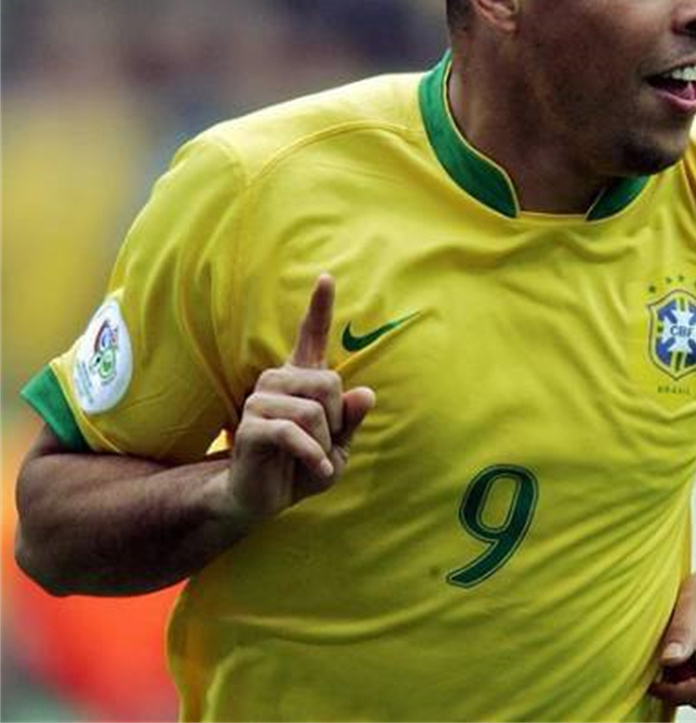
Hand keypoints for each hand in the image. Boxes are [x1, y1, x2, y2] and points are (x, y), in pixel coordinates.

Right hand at [225, 274, 375, 523]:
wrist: (262, 499)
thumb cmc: (303, 467)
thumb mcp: (338, 445)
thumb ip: (351, 420)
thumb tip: (365, 393)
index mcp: (300, 378)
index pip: (311, 336)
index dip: (319, 307)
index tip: (326, 277)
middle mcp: (277, 381)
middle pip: (328, 382)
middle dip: (337, 420)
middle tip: (326, 444)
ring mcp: (259, 401)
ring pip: (312, 411)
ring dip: (323, 442)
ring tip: (315, 459)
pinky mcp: (250, 427)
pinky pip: (292, 433)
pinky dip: (312, 455)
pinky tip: (316, 469)